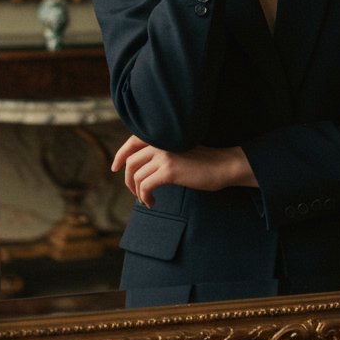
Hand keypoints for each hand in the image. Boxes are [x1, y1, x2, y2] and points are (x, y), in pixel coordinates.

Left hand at [112, 134, 257, 207]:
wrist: (223, 166)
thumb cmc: (204, 162)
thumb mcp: (180, 151)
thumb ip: (162, 152)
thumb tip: (140, 166)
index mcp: (163, 136)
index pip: (132, 141)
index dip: (120, 154)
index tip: (115, 168)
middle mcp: (161, 142)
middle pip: (130, 161)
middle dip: (127, 180)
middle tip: (135, 193)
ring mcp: (165, 155)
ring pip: (136, 175)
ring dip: (137, 192)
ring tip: (146, 199)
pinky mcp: (169, 170)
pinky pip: (145, 186)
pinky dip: (145, 197)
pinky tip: (153, 203)